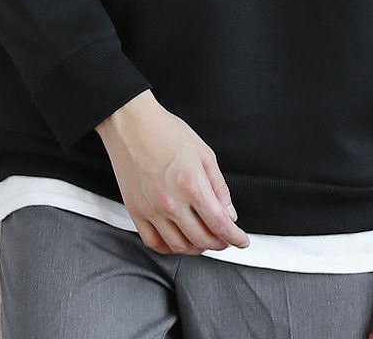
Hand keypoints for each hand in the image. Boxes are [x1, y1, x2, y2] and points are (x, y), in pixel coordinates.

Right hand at [95, 90, 251, 255]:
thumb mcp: (203, 153)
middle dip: (219, 243)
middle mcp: (172, 203)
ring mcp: (152, 210)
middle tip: (225, 239)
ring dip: (196, 248)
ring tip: (203, 240)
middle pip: (202, 239)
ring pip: (179, 246)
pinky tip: (178, 240)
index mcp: (192, 185)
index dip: (235, 237)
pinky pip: (154, 243)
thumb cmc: (166, 131)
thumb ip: (218, 186)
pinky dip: (169, 248)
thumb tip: (228, 213)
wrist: (131, 124)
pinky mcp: (136, 212)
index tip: (241, 241)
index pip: (220, 224)